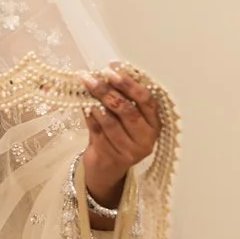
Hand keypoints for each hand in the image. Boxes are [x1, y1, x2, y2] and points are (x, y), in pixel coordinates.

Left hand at [80, 66, 158, 209]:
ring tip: (86, 90)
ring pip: (111, 122)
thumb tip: (105, 72)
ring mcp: (130, 151)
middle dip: (108, 91)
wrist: (107, 167)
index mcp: (155, 124)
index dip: (129, 84)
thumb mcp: (126, 118)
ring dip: (96, 104)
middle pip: (127, 111)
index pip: (146, 100)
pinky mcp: (113, 158)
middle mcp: (146, 139)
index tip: (111, 71)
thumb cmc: (118, 136)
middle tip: (91, 78)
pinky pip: (98, 133)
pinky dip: (89, 117)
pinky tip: (84, 107)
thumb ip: (122, 98)